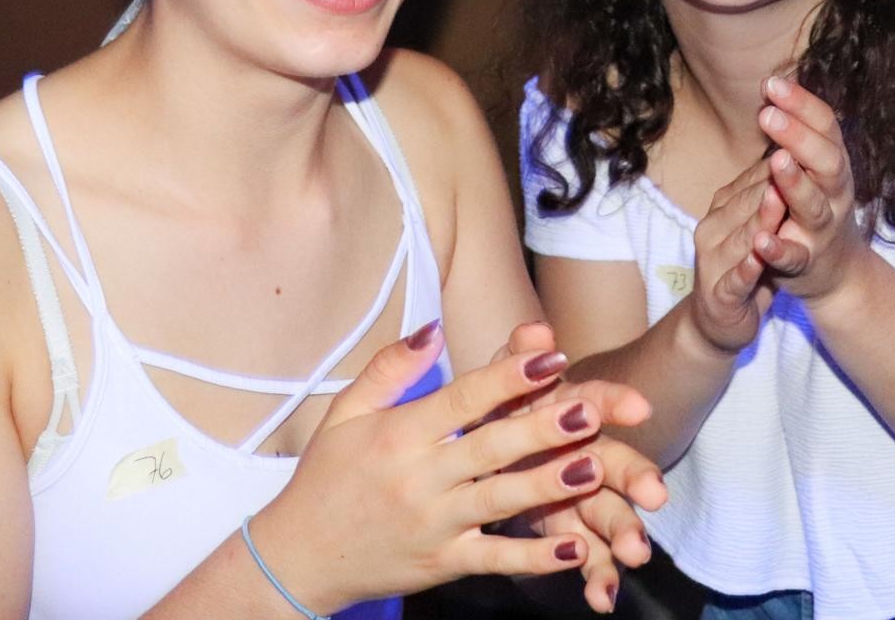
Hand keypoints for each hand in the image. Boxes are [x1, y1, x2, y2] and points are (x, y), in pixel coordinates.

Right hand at [247, 322, 653, 614]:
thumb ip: (390, 368)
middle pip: (490, 448)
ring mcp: (434, 524)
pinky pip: (494, 560)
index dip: (507, 377)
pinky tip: (573, 548)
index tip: (550, 356)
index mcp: (399, 434)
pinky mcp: (442, 564)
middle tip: (591, 408)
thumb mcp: (345, 413)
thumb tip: (435, 329)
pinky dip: (534, 558)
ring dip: (549, 485)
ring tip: (595, 467)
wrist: (299, 557)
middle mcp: (419, 478)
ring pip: (500, 501)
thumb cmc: (327, 477)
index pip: (462, 400)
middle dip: (543, 428)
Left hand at [493, 323, 665, 613]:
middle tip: (656, 494)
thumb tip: (534, 330)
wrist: (489, 447)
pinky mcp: (567, 533)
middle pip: (614, 461)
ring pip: (607, 513)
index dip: (615, 400)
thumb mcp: (503, 381)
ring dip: (623, 532)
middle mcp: (582, 453)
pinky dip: (596, 576)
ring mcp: (578, 497)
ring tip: (634, 555)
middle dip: (636, 477)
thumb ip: (517, 358)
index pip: (595, 399)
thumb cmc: (501, 409)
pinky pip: (585, 556)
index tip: (638, 406)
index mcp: (565, 410)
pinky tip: (602, 598)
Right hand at [688, 158, 787, 353]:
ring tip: (778, 197)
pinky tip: (760, 255)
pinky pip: (736, 280)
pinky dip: (747, 268)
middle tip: (791, 153)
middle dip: (770, 179)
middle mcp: (714, 229)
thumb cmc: (747, 265)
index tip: (800, 137)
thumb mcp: (755, 225)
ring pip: (741, 236)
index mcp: (724, 209)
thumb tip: (787, 151)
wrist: (718, 321)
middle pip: (747, 201)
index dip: (779, 158)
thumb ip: (765, 193)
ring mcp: (714, 262)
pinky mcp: (720, 296)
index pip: (753, 180)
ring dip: (759, 218)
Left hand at [755, 77, 864, 300]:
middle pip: (826, 161)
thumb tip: (774, 86)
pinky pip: (794, 255)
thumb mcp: (815, 168)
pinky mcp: (806, 262)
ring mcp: (822, 229)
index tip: (772, 83)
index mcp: (834, 165)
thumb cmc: (818, 208)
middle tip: (767, 114)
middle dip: (798, 136)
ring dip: (795, 183)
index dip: (801, 104)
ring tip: (776, 161)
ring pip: (814, 205)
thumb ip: (796, 134)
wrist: (838, 274)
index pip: (825, 127)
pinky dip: (779, 248)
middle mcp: (835, 193)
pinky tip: (761, 239)